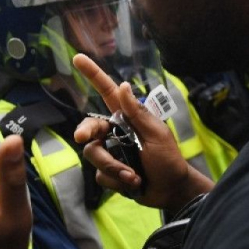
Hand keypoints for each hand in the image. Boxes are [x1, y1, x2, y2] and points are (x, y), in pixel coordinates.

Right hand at [72, 54, 213, 211]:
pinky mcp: (108, 172)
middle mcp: (114, 132)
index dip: (93, 75)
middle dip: (85, 133)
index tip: (78, 58)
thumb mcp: (156, 133)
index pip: (106, 92)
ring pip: (93, 154)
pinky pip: (100, 175)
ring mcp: (110, 152)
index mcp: (126, 117)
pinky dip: (117, 181)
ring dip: (114, 167)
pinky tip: (134, 184)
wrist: (171, 191)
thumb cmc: (168, 159)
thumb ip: (137, 113)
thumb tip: (123, 85)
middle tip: (82, 139)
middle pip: (89, 128)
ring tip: (134, 177)